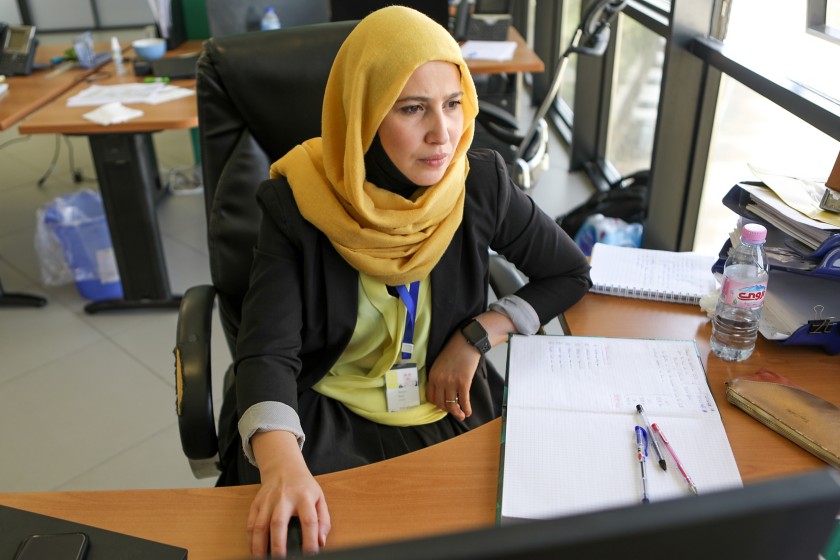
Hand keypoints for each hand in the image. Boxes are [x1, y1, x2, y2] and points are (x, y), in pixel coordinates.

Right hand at [248, 431, 330, 557]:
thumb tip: (321, 542)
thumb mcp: (319, 498)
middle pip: (279, 522)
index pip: (309, 520)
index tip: (310, 554)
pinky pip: (250, 524)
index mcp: (304, 496)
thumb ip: (323, 520)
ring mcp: (267, 500)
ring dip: (260, 546)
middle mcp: (284, 497)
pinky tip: (255, 550)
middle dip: (278, 544)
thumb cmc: (304, 487)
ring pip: (260, 525)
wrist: (284, 467)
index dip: (310, 539)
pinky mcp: (256, 503)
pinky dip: (250, 540)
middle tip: (281, 559)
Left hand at [427, 312, 516, 419]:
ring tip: (461, 415)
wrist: (466, 342)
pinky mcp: (463, 383)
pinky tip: (468, 412)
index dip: (437, 404)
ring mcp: (451, 383)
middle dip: (447, 410)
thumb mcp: (440, 363)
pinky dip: (466, 408)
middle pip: (440, 403)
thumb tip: (443, 389)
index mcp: (432, 375)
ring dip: (457, 413)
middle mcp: (440, 381)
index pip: (430, 397)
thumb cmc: (454, 350)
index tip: (442, 406)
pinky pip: (464, 401)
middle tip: (453, 412)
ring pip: (451, 405)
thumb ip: (439, 376)